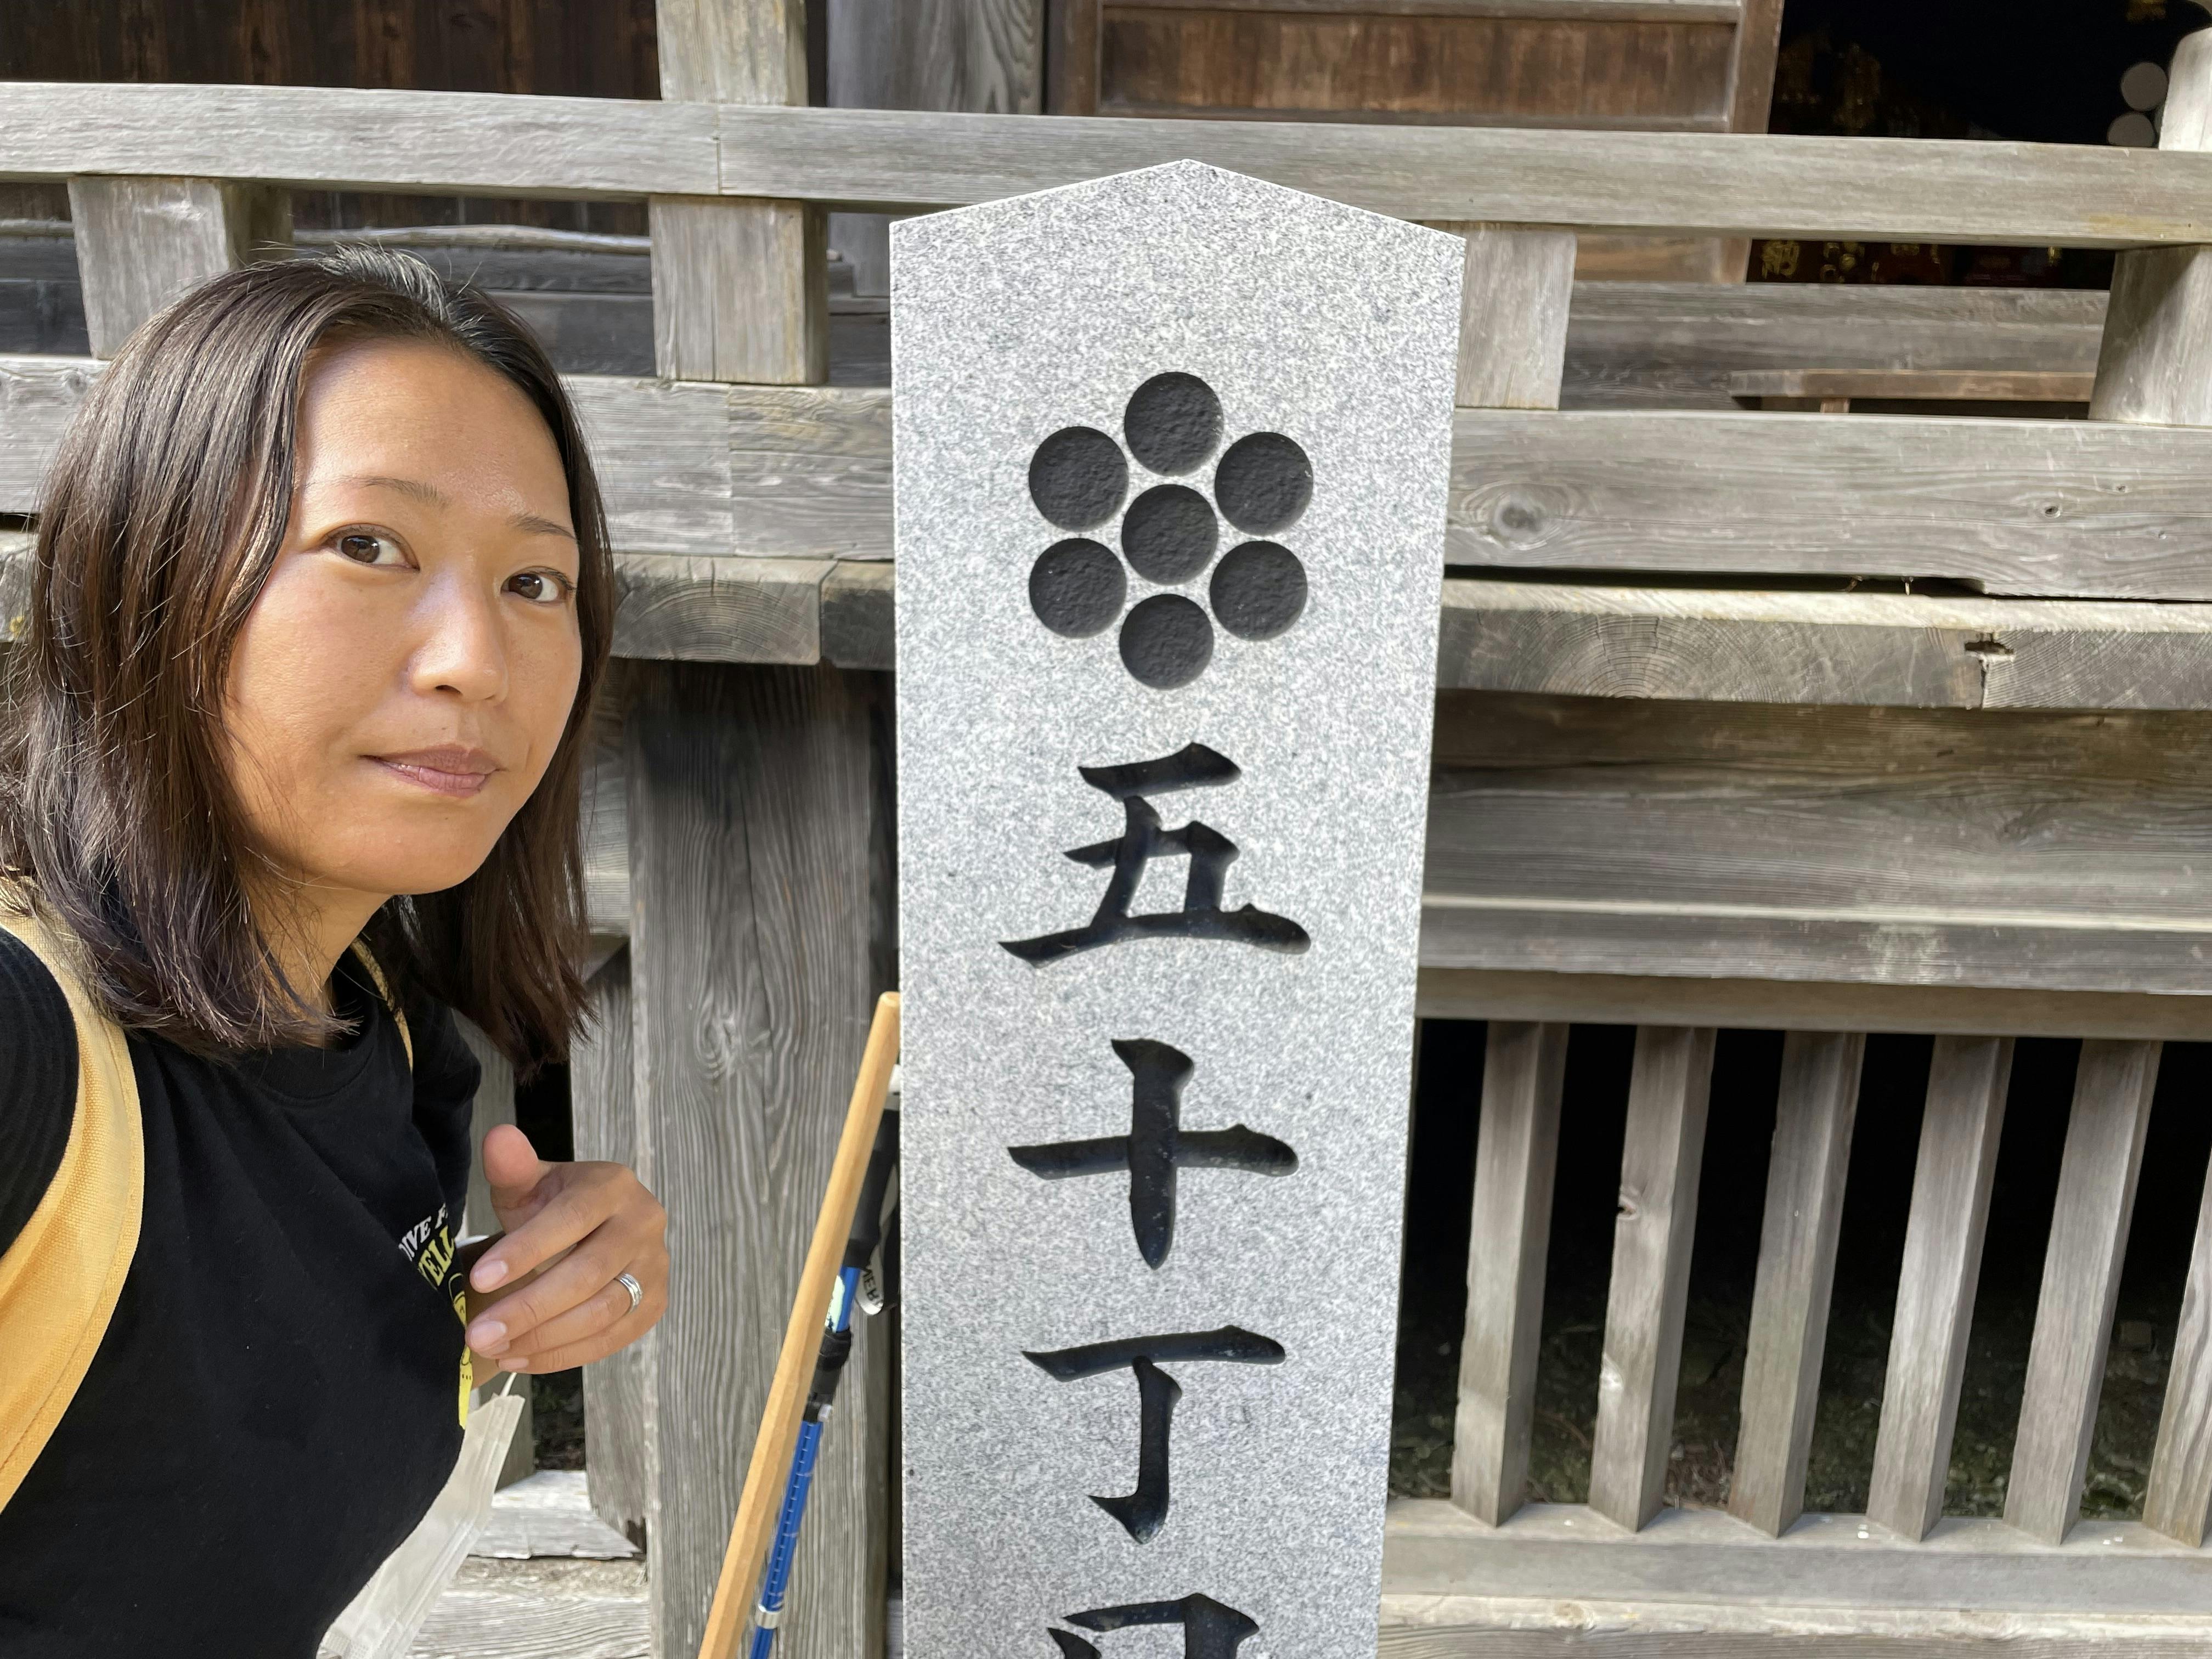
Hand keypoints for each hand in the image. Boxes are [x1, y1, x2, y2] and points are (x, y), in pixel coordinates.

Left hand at [463, 1123, 667, 1375]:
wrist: (590, 1232)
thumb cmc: (551, 1207)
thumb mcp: (529, 1183)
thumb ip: (512, 1165)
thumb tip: (498, 1137)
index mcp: (614, 1186)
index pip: (571, 1219)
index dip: (525, 1250)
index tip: (478, 1279)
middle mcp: (644, 1223)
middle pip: (587, 1274)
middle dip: (528, 1307)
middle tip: (479, 1333)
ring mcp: (655, 1268)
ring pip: (601, 1312)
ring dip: (543, 1337)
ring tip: (494, 1347)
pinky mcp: (654, 1306)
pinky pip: (609, 1340)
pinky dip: (562, 1355)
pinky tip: (520, 1357)